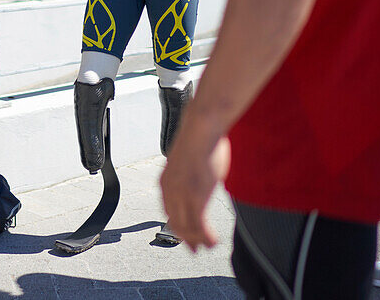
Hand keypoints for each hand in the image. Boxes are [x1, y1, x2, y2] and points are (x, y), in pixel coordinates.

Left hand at [160, 123, 229, 251]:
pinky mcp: (196, 196)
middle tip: (197, 249)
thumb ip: (187, 176)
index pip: (168, 212)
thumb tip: (197, 179)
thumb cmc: (199, 141)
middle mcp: (170, 190)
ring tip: (210, 245)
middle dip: (187, 239)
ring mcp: (182, 194)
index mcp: (165, 182)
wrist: (201, 129)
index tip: (186, 237)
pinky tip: (214, 240)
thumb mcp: (187, 162)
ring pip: (188, 227)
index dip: (177, 228)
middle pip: (176, 223)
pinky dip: (206, 236)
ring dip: (199, 240)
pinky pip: (199, 225)